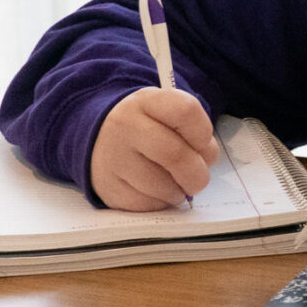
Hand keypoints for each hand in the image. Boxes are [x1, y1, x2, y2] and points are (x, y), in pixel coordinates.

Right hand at [91, 88, 218, 210]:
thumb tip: (205, 162)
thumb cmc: (147, 130)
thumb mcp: (167, 116)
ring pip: (163, 186)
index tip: (202, 144)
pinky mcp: (110, 188)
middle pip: (176, 155)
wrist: (100, 142)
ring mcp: (114, 158)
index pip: (186, 111)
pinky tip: (155, 191)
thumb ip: (194, 133)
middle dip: (197, 174)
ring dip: (179, 191)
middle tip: (198, 178)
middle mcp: (126, 125)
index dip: (203, 133)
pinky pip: (149, 204)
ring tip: (174, 183)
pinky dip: (161, 202)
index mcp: (147, 101)